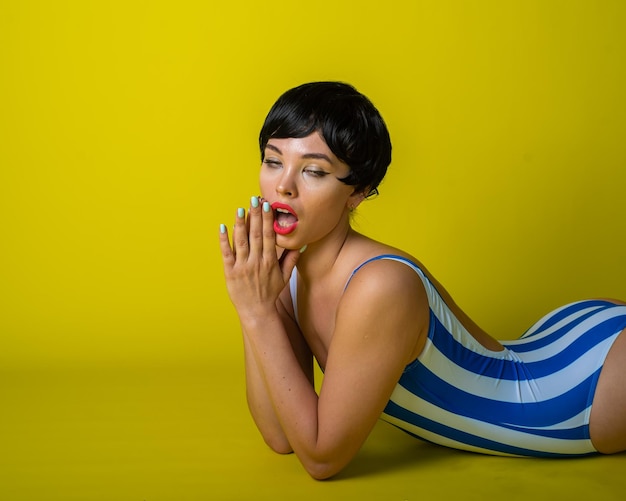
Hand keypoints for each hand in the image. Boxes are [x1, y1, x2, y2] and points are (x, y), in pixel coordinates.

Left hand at [219, 196, 300, 319]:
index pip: (269, 236)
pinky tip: (222, 226)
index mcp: (269, 262)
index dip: (267, 220)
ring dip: (240, 224)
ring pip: (241, 241)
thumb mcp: (284, 277)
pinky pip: (226, 253)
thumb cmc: (270, 292)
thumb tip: (299, 245)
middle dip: (255, 216)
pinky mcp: (230, 272)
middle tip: (254, 199)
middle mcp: (256, 262)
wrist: (256, 311)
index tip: (267, 205)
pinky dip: (224, 240)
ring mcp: (242, 267)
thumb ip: (291, 260)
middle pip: (255, 235)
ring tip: (240, 208)